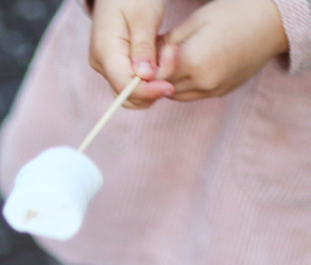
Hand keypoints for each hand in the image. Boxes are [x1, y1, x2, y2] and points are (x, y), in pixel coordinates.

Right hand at [90, 0, 176, 106]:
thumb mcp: (143, 15)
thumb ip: (143, 47)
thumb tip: (144, 77)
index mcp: (105, 52)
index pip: (124, 85)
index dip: (147, 91)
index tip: (169, 86)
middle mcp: (102, 64)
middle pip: (125, 94)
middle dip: (150, 88)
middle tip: (173, 64)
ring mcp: (106, 66)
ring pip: (129, 91)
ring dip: (150, 85)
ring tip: (168, 59)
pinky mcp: (114, 64)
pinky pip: (131, 81)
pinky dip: (147, 78)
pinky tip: (160, 60)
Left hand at [158, 0, 287, 100]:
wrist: (273, 21)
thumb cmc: (233, 13)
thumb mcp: (195, 22)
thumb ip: (167, 44)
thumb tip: (145, 59)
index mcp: (195, 61)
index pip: (155, 77)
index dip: (147, 68)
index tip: (148, 55)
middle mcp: (203, 82)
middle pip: (162, 88)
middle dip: (155, 76)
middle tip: (154, 58)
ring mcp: (213, 90)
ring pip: (175, 95)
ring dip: (167, 82)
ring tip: (172, 62)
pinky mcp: (220, 93)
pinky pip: (192, 95)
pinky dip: (183, 85)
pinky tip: (188, 68)